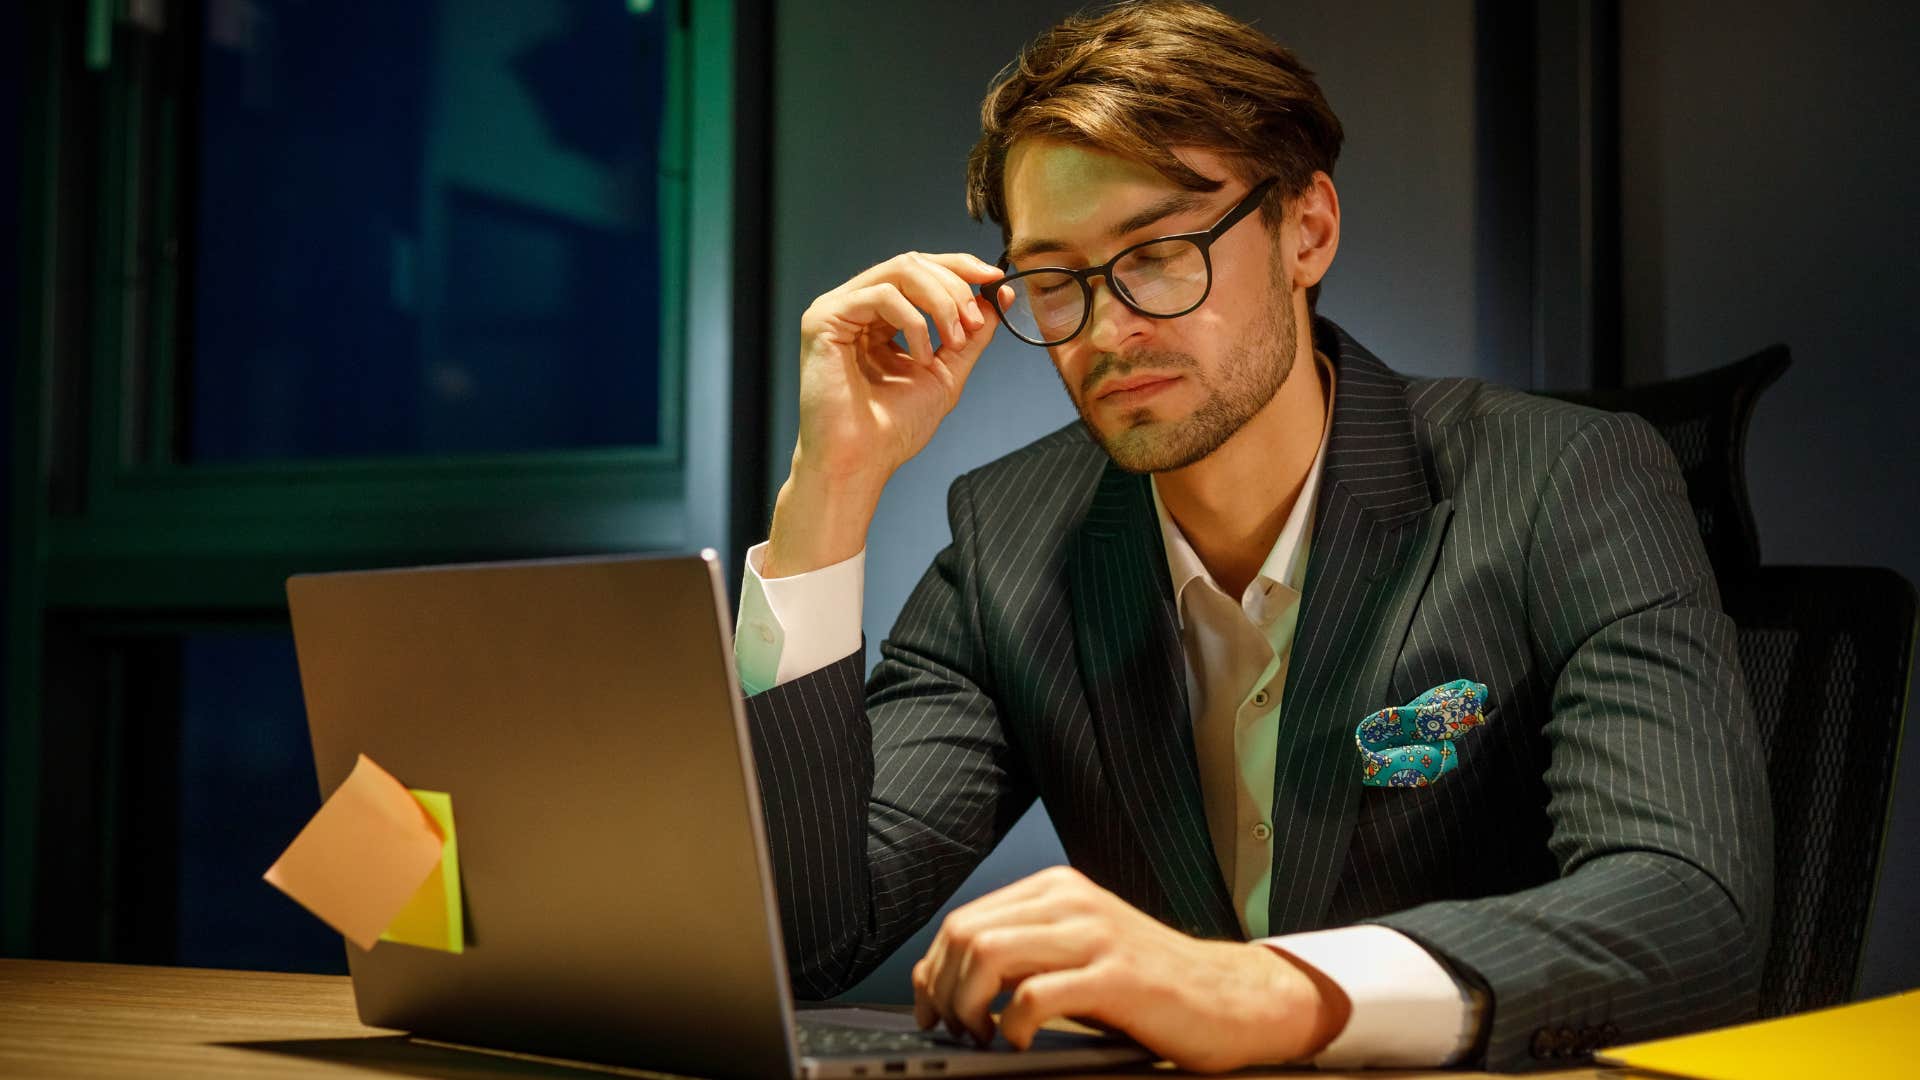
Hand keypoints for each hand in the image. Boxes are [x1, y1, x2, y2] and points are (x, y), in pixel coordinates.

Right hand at [765, 251, 1004, 576]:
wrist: (861, 463)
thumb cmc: (893, 429)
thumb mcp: (946, 372)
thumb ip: (971, 334)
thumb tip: (999, 297)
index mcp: (879, 316)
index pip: (921, 271)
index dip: (960, 268)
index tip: (996, 281)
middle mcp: (856, 306)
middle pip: (913, 263)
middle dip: (955, 289)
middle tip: (973, 324)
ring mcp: (838, 309)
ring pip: (900, 271)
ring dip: (941, 302)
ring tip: (953, 339)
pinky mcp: (824, 319)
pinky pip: (881, 296)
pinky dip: (914, 322)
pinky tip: (920, 357)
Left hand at [910, 866, 1349, 1073]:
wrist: (1229, 997)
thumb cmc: (1148, 983)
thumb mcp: (1075, 954)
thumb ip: (1018, 957)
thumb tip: (940, 984)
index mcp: (1056, 890)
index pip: (964, 920)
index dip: (934, 971)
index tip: (932, 1011)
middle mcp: (1071, 901)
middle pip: (966, 934)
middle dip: (945, 990)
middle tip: (958, 1031)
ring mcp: (1095, 935)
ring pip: (989, 954)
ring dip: (969, 1004)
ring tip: (983, 1035)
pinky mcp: (1117, 976)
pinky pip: (1036, 995)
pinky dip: (1012, 1024)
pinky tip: (1021, 1041)